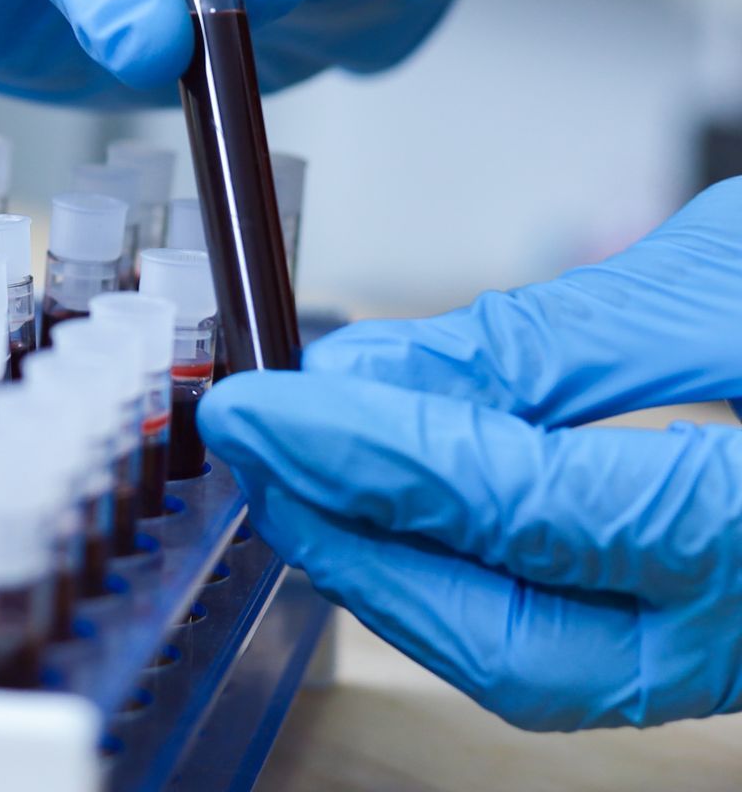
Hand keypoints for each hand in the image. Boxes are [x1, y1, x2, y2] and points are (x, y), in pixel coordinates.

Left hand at [199, 179, 741, 729]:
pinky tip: (384, 495)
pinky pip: (554, 640)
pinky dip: (449, 571)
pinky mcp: (698, 643)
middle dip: (350, 540)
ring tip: (291, 466)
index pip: (524, 505)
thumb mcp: (726, 284)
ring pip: (517, 659)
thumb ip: (546, 345)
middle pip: (502, 636)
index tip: (256, 401)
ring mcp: (726, 653)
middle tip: (250, 443)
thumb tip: (367, 371)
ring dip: (382, 567)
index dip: (370, 453)